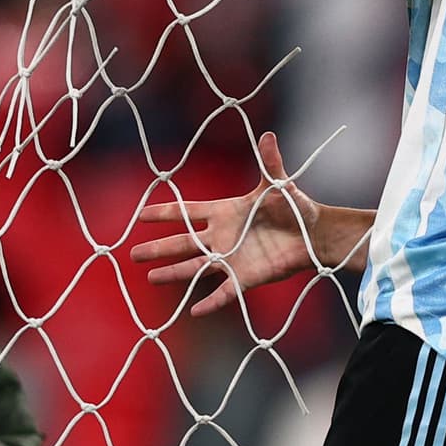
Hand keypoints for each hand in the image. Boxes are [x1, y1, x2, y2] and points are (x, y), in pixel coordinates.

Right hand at [131, 133, 365, 315]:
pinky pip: (225, 292)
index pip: (188, 211)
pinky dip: (211, 302)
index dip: (165, 213)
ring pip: (195, 267)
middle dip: (158, 248)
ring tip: (150, 278)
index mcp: (224, 213)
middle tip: (133, 254)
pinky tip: (195, 311)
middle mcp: (222, 237)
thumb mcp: (278, 185)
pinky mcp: (245, 277)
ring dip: (174, 272)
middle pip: (183, 242)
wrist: (312, 234)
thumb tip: (268, 135)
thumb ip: (269, 163)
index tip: (140, 214)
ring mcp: (231, 259)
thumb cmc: (294, 207)